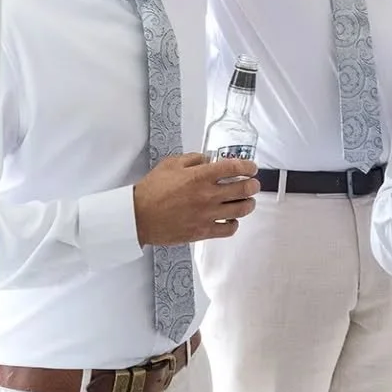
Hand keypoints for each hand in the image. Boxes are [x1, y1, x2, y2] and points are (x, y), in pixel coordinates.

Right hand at [134, 153, 259, 244]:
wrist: (138, 216)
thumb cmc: (152, 189)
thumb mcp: (171, 164)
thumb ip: (193, 159)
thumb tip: (210, 160)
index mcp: (200, 176)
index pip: (235, 167)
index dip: (248, 166)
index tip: (251, 168)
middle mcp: (207, 195)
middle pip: (245, 189)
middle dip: (253, 185)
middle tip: (253, 184)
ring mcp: (207, 215)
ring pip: (241, 210)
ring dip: (248, 204)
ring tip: (247, 201)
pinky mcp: (203, 232)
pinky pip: (229, 229)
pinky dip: (234, 223)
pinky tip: (231, 218)